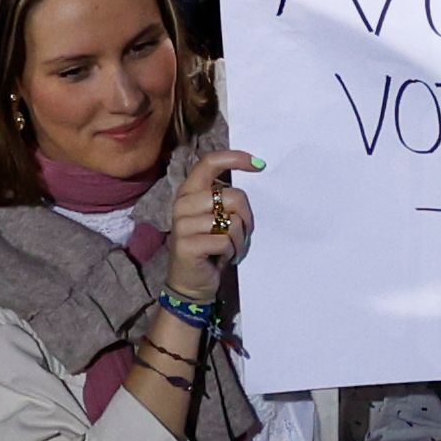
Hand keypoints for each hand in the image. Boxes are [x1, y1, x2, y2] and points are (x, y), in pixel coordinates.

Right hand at [166, 148, 260, 302]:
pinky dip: (231, 252)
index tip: (259, 165)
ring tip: (228, 248)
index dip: (235, 158)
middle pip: (234, 196)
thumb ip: (226, 198)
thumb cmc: (210, 246)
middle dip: (246, 218)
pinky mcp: (187, 245)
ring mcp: (182, 224)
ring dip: (239, 240)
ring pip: (233, 221)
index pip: (209, 162)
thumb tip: (256, 168)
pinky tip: (221, 258)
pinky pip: (226, 241)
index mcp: (190, 192)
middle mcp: (183, 204)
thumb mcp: (217, 216)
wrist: (191, 283)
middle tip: (239, 234)